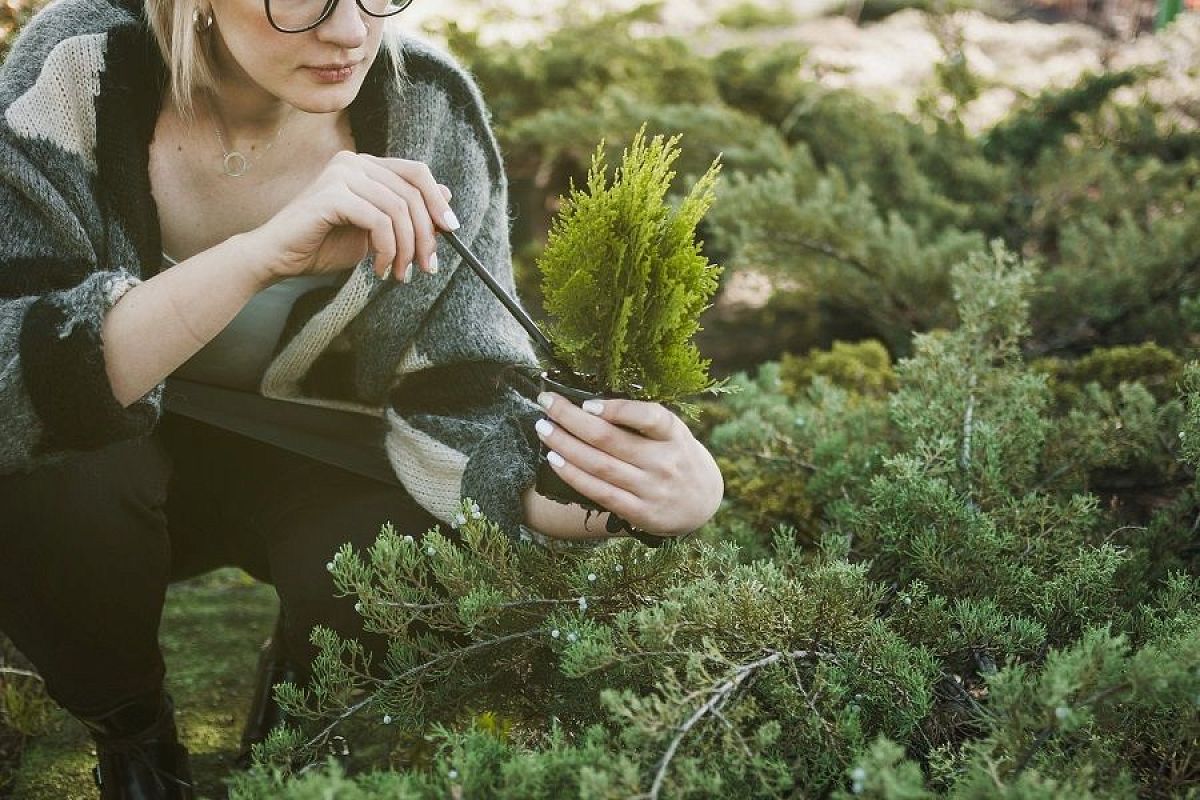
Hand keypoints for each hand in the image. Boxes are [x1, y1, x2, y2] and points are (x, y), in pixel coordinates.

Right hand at [245, 151, 459, 284]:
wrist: (278, 258)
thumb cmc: (323, 246)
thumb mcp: (375, 232)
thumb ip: (405, 215)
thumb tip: (448, 199)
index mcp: (366, 166)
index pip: (416, 173)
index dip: (438, 201)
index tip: (452, 232)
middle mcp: (354, 163)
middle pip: (412, 193)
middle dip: (426, 235)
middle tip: (427, 266)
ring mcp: (342, 174)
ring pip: (398, 210)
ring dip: (406, 248)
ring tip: (399, 273)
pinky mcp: (332, 194)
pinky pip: (379, 221)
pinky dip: (387, 249)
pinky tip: (379, 267)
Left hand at [533, 392, 723, 537]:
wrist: (702, 502)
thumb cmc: (676, 457)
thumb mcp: (672, 433)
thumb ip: (642, 421)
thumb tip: (590, 404)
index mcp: (674, 435)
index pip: (650, 417)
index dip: (617, 409)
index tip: (587, 403)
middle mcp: (664, 462)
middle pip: (610, 439)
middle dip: (571, 418)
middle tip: (546, 403)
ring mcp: (651, 489)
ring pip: (599, 465)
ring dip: (565, 445)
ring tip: (543, 428)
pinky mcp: (640, 512)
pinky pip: (599, 492)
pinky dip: (573, 475)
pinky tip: (554, 460)